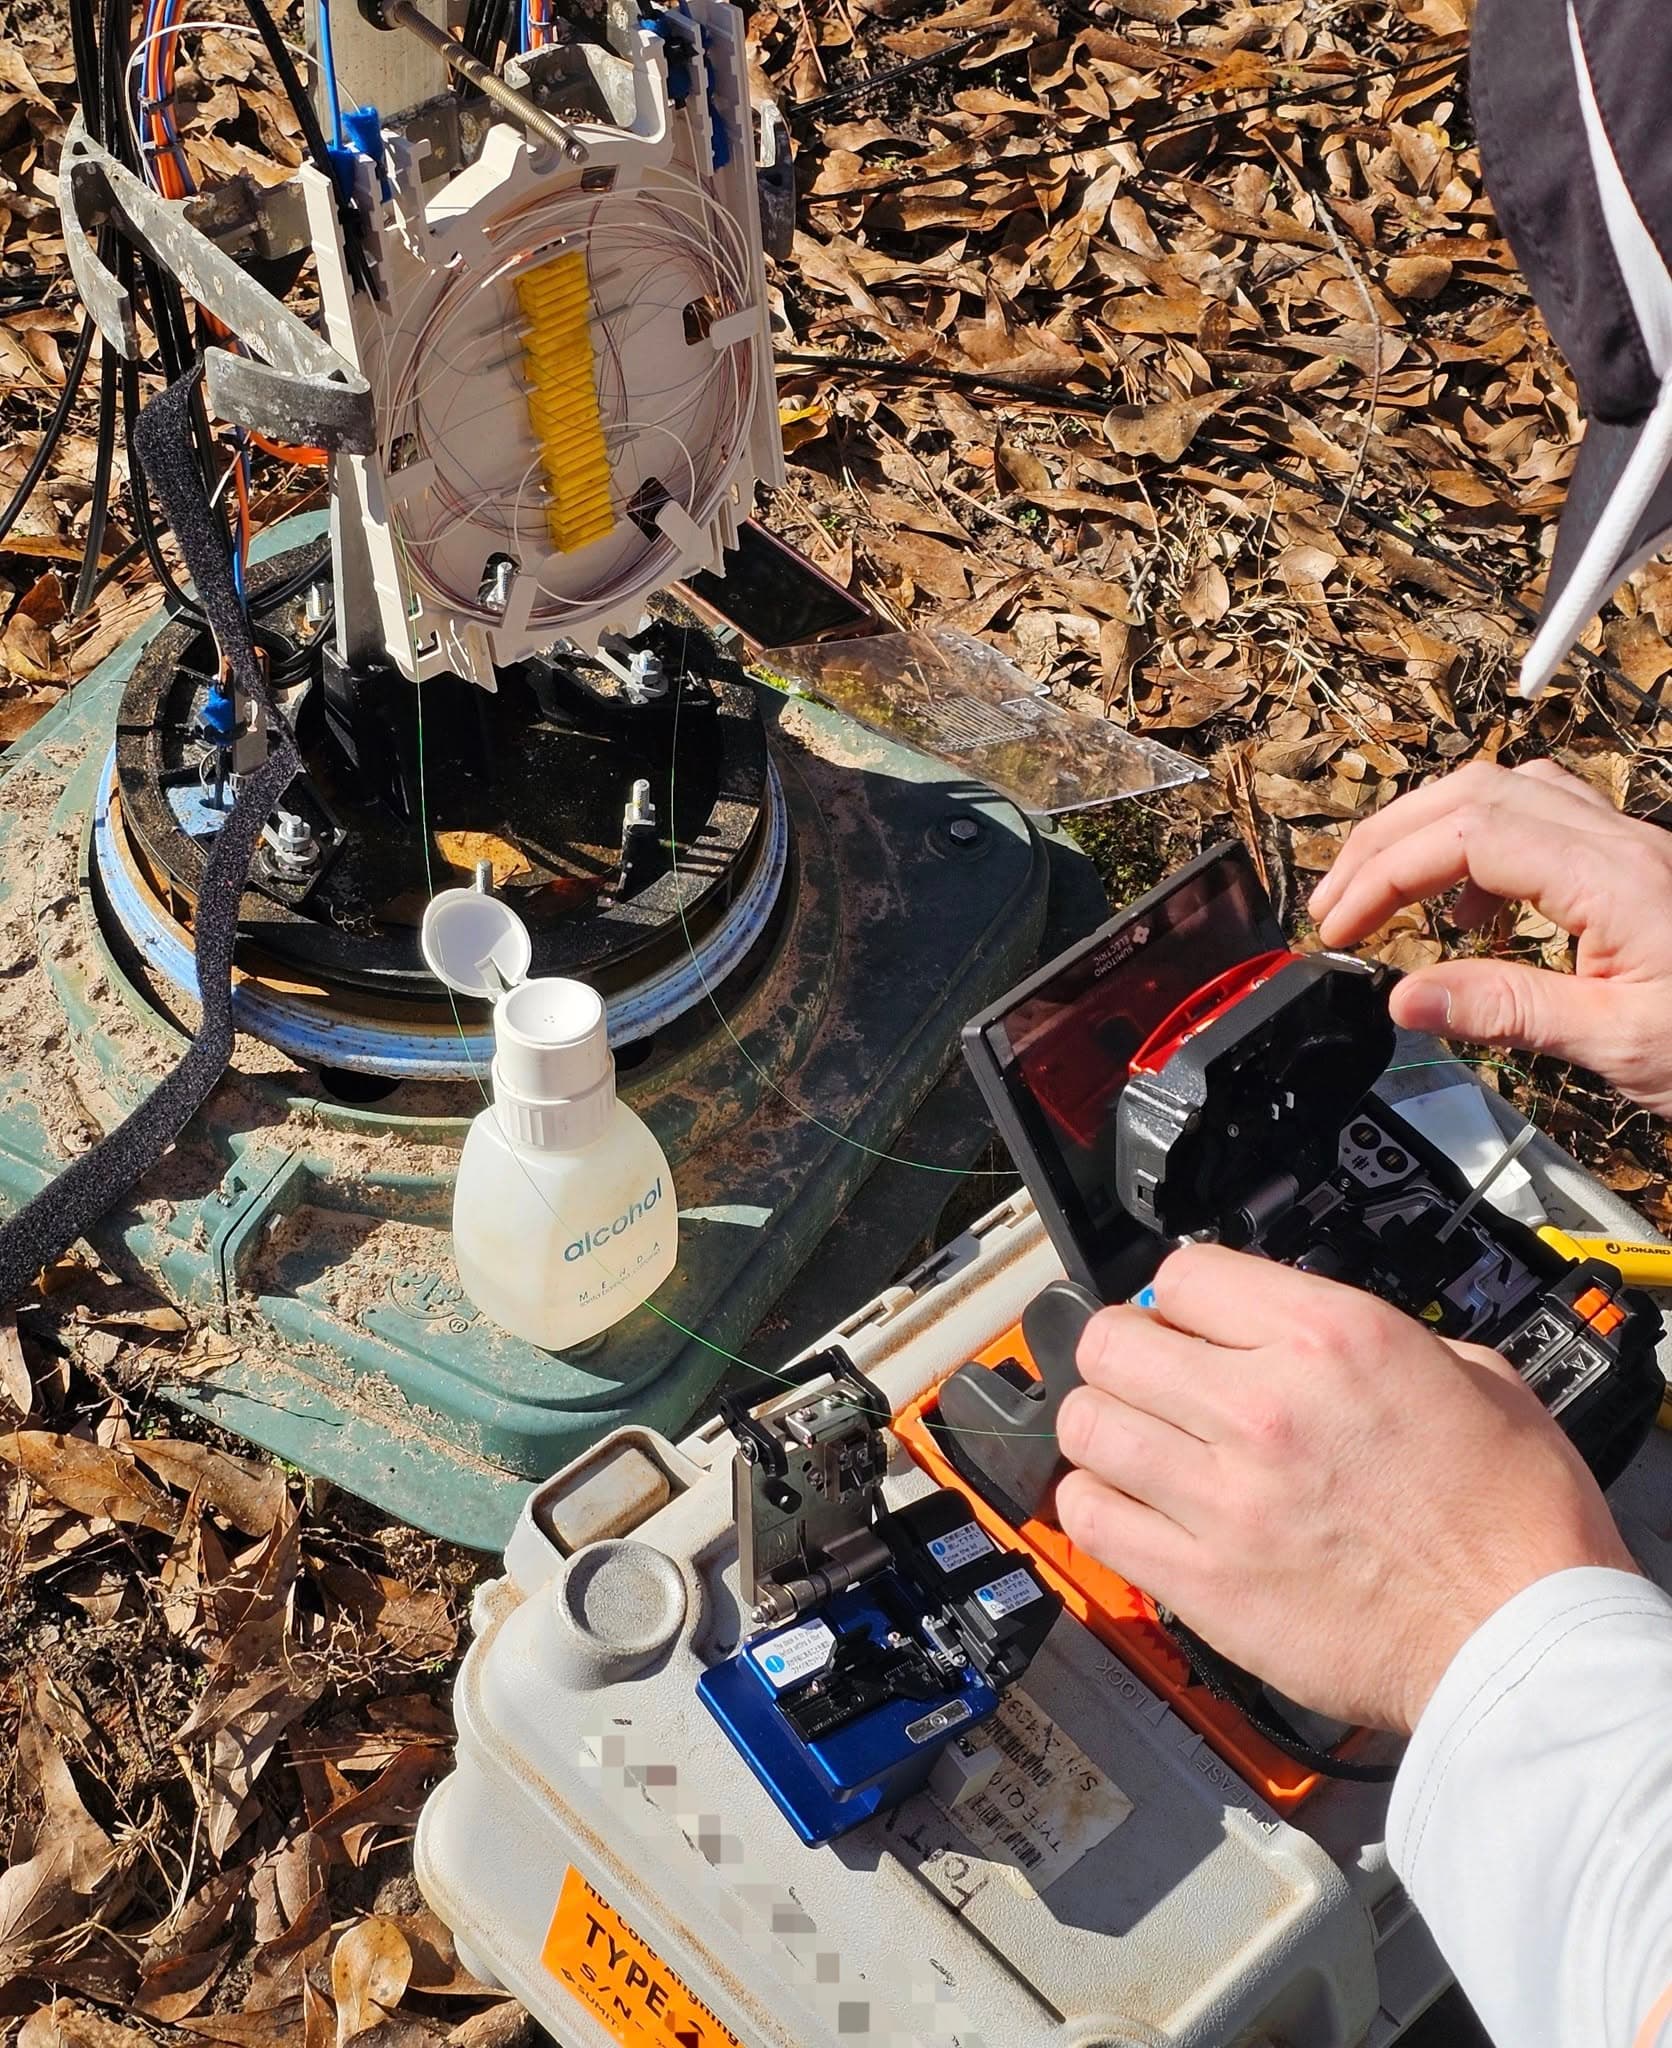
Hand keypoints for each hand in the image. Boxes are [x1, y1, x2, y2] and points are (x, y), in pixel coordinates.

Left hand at [1054, 1244, 1635, 1733]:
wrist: (1528, 1643)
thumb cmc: (1516, 1523)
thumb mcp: (1474, 1376)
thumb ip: (1375, 1339)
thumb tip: (1310, 1335)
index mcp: (1331, 1338)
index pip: (1183, 1273)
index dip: (1182, 1298)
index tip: (1187, 1323)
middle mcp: (1264, 1405)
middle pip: (1112, 1342)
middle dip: (1126, 1353)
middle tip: (1150, 1379)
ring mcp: (1224, 1495)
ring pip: (1087, 1425)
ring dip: (1104, 1427)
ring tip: (1135, 1444)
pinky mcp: (1203, 1580)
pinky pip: (1090, 1517)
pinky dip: (1094, 1505)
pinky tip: (1128, 1507)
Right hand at [1307, 759, 1671, 1116]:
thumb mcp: (1620, 1045)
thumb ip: (1506, 1012)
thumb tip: (1405, 997)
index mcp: (1614, 877)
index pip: (1466, 834)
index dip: (1386, 873)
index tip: (1342, 927)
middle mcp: (1621, 842)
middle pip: (1474, 792)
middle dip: (1389, 841)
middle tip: (1338, 905)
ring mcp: (1631, 848)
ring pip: (1505, 794)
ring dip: (1430, 834)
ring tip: (1386, 898)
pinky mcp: (1635, 870)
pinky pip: (1543, 820)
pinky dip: (1480, 850)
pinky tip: (1473, 912)